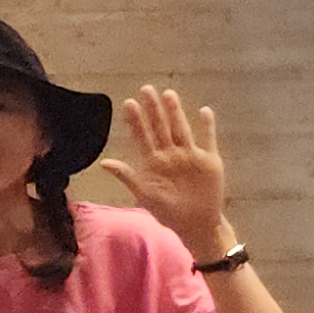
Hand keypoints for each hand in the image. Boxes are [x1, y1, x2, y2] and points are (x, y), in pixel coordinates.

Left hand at [97, 86, 234, 259]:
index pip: (142, 136)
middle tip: (146, 89)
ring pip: (181, 129)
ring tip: (168, 94)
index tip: (128, 103)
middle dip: (153, 109)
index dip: (136, 120)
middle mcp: (170, 154)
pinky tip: (204, 111)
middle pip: (161, 127)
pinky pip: (208, 140)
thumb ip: (127, 176)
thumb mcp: (144, 194)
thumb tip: (103, 162)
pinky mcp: (209, 161)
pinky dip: (207, 127)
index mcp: (153, 161)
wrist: (195, 224)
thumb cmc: (167, 210)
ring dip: (176, 113)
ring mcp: (189, 155)